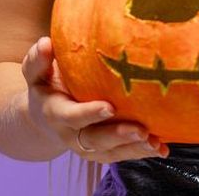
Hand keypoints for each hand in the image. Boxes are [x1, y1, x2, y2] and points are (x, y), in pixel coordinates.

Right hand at [21, 36, 168, 163]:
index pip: (72, 116)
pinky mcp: (100, 151)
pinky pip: (120, 155)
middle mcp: (71, 134)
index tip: (110, 107)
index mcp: (55, 113)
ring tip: (156, 143)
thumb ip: (39, 60)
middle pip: (95, 140)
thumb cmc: (46, 84)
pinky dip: (140, 152)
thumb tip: (46, 42)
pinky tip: (161, 148)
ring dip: (133, 149)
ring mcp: (86, 146)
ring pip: (110, 152)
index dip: (90, 113)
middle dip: (118, 135)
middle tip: (141, 130)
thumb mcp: (36, 72)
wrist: (44, 115)